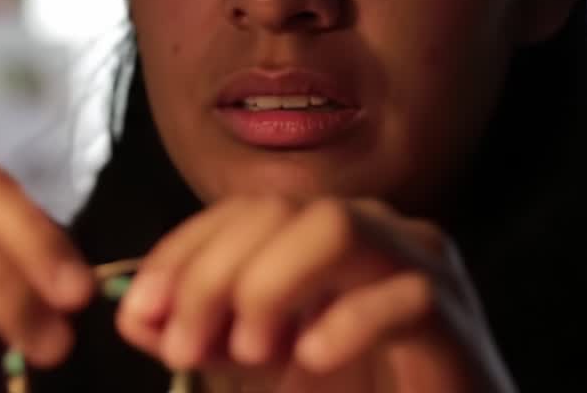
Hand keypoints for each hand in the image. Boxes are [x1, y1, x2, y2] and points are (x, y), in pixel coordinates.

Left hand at [114, 197, 514, 392]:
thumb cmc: (349, 392)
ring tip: (247, 351)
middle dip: (213, 277)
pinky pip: (400, 293)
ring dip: (273, 284)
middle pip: (278, 212)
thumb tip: (134, 315)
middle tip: (181, 349)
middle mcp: (370, 228)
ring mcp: (418, 262)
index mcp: (320, 229)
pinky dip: (345, 322)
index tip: (138, 311)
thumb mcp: (252, 365)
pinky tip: (311, 359)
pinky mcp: (452, 313)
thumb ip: (197, 335)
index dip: (181, 254)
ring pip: (336, 228)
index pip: (239, 211)